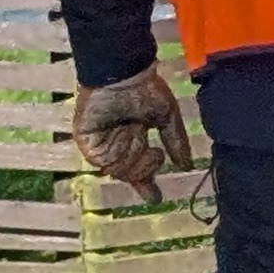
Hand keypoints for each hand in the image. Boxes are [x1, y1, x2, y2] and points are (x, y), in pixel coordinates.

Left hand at [72, 66, 193, 192]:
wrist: (123, 74)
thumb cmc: (145, 89)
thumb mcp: (167, 117)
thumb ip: (176, 142)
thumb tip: (187, 165)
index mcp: (134, 137)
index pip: (138, 167)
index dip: (146, 182)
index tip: (155, 198)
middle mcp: (116, 142)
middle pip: (128, 172)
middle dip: (143, 169)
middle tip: (155, 153)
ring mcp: (101, 140)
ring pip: (115, 169)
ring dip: (133, 161)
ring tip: (145, 144)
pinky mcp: (86, 137)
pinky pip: (101, 159)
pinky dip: (117, 156)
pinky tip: (130, 141)